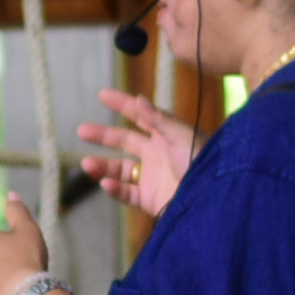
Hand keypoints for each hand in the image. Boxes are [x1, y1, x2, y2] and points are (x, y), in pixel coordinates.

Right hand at [77, 90, 198, 217]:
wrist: (212, 199)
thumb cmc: (203, 162)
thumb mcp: (182, 136)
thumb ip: (159, 119)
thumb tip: (138, 99)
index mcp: (166, 135)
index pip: (140, 116)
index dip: (122, 104)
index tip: (102, 94)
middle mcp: (157, 154)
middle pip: (124, 141)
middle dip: (103, 136)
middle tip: (82, 131)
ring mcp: (152, 177)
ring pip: (119, 169)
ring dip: (102, 166)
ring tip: (86, 164)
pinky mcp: (150, 199)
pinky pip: (126, 193)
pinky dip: (114, 189)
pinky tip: (106, 184)